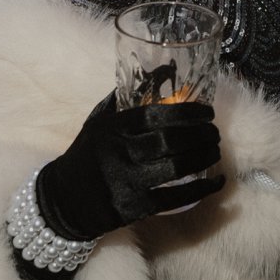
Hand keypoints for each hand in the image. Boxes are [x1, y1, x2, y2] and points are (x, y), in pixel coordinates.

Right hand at [36, 92, 223, 240]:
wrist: (63, 201)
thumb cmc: (86, 156)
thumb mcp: (97, 123)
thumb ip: (123, 100)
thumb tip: (159, 71)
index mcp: (111, 129)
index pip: (154, 115)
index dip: (186, 112)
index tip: (207, 112)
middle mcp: (119, 153)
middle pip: (170, 141)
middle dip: (201, 135)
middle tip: (215, 132)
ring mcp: (127, 182)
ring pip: (176, 168)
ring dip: (204, 157)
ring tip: (216, 151)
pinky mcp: (135, 207)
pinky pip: (175, 198)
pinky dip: (201, 190)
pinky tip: (217, 183)